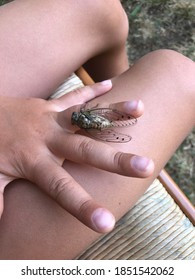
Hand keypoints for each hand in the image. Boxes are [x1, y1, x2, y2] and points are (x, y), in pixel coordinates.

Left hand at [0, 80, 153, 232]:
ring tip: (140, 108)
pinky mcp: (49, 105)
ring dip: (114, 113)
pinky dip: (93, 92)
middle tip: (146, 168)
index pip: (62, 189)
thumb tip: (2, 228)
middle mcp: (47, 139)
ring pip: (86, 116)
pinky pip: (73, 97)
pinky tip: (111, 84)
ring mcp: (50, 118)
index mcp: (34, 162)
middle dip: (116, 161)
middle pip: (86, 150)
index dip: (84, 207)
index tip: (107, 223)